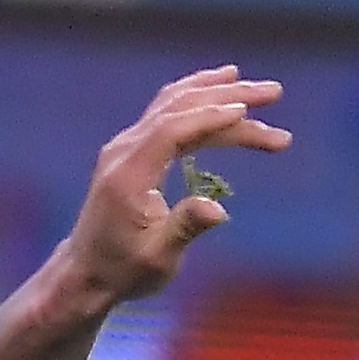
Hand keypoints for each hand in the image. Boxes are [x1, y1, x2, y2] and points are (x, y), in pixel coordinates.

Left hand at [68, 68, 290, 306]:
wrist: (86, 272)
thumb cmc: (123, 270)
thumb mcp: (157, 258)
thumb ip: (185, 228)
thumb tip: (217, 209)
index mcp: (129, 175)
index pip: (171, 130)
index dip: (209, 118)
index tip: (246, 111)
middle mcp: (124, 151)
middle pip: (177, 109)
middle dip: (227, 96)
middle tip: (273, 92)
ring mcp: (125, 147)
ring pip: (173, 106)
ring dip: (214, 92)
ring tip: (253, 87)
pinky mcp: (131, 151)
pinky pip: (165, 114)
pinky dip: (194, 100)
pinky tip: (216, 92)